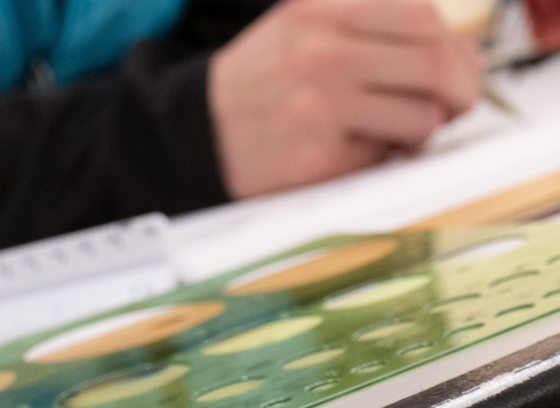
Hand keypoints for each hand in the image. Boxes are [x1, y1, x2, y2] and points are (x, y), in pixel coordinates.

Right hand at [210, 0, 482, 197]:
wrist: (198, 133)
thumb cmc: (258, 84)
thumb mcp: (303, 30)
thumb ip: (372, 31)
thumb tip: (458, 53)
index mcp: (318, 11)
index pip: (421, 16)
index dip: (454, 46)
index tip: (457, 67)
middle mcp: (321, 52)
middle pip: (436, 64)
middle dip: (460, 90)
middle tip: (455, 104)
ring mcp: (319, 105)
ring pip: (422, 117)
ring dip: (421, 127)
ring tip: (395, 129)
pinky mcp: (319, 156)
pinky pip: (386, 156)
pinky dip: (385, 154)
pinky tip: (359, 147)